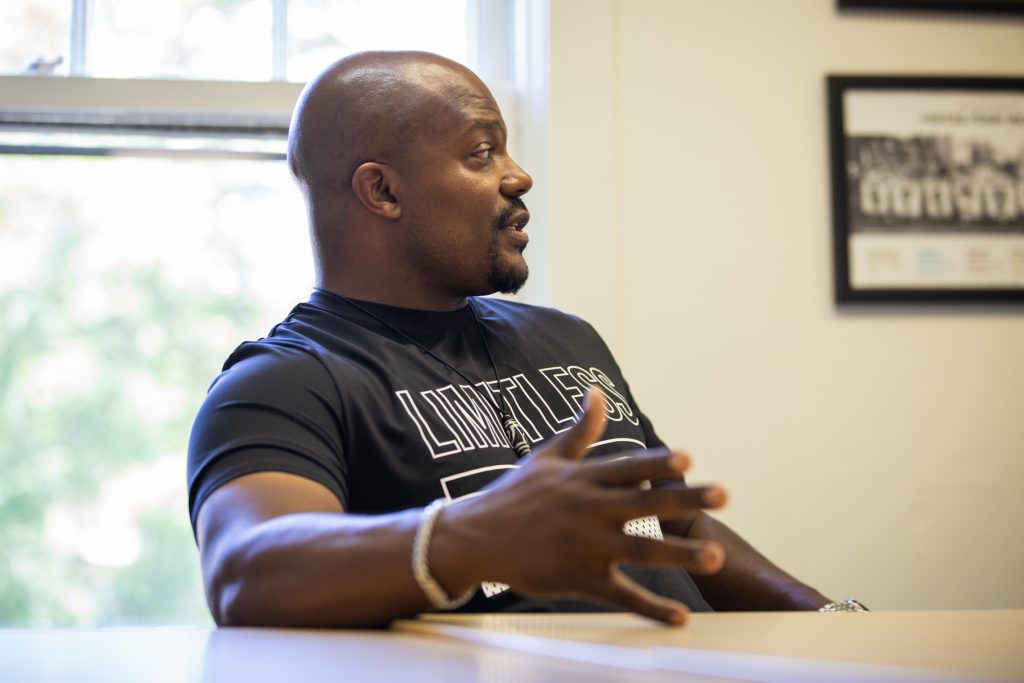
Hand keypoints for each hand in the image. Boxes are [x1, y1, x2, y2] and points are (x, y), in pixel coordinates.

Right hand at [432, 389, 726, 624]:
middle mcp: (589, 510)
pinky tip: (680, 616)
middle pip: (644, 503)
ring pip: (641, 550)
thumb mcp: (548, 456)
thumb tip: (597, 390)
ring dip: (680, 555)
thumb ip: (581, 429)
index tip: (687, 459)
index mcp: (584, 479)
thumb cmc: (515, 495)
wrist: (475, 537)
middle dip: (684, 500)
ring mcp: (586, 546)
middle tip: (722, 496)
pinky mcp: (581, 579)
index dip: (657, 464)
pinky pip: (621, 595)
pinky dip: (652, 608)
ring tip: (714, 557)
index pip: (627, 468)